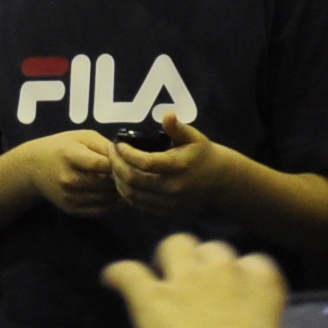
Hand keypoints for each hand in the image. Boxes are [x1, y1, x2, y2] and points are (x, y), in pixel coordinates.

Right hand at [16, 128, 126, 216]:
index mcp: (70, 156)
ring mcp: (69, 196)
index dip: (118, 164)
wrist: (33, 167)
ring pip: (106, 200)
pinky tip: (119, 197)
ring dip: (120, 194)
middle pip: (106, 185)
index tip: (128, 161)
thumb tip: (127, 157)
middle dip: (123, 181)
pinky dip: (113, 206)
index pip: (101, 164)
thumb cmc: (62, 147)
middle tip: (133, 176)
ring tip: (129, 186)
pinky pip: (99, 211)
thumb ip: (104, 145)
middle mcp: (68, 179)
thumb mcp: (82, 137)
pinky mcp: (71, 209)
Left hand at [103, 233, 291, 327]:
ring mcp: (186, 280)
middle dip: (204, 262)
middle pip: (213, 248)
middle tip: (195, 286)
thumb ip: (253, 322)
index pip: (253, 261)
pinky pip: (128, 272)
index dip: (239, 273)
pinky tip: (110, 278)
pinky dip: (117, 274)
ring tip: (159, 274)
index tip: (232, 289)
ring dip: (168, 257)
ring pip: (174, 244)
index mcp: (261, 281)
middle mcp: (225, 270)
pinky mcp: (152, 297)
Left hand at [113, 113, 227, 218]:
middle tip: (109, 151)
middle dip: (116, 164)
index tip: (117, 143)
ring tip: (112, 164)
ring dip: (117, 180)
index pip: (145, 163)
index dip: (126, 153)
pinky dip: (125, 193)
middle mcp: (174, 187)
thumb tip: (167, 114)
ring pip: (132, 195)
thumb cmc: (202, 153)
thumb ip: (177, 127)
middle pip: (134, 180)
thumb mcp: (193, 137)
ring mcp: (169, 203)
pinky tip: (121, 180)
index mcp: (179, 167)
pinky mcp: (165, 212)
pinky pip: (138, 205)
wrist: (218, 181)